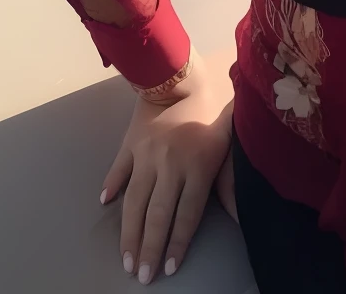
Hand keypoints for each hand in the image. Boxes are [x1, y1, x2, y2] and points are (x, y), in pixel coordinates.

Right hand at [100, 70, 235, 283]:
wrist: (182, 71)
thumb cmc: (215, 102)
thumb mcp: (231, 137)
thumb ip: (232, 177)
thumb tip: (239, 212)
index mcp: (197, 166)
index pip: (186, 215)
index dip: (177, 244)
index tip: (169, 268)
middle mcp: (169, 165)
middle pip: (157, 216)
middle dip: (148, 249)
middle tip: (141, 276)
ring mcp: (146, 155)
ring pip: (134, 202)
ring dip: (129, 233)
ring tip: (125, 259)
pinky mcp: (130, 143)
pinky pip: (119, 169)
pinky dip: (111, 186)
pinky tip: (105, 204)